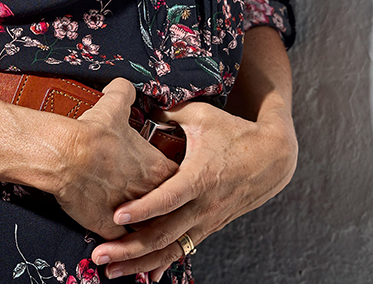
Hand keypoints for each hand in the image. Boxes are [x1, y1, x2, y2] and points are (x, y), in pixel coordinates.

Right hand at [52, 79, 178, 240]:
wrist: (66, 156)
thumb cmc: (93, 133)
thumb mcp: (114, 104)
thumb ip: (126, 92)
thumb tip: (126, 85)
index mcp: (157, 168)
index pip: (178, 178)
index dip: (173, 178)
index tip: (165, 176)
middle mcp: (150, 196)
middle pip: (166, 206)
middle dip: (160, 204)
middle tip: (152, 200)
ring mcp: (132, 215)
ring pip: (147, 228)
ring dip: (143, 226)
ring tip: (139, 226)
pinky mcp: (110, 229)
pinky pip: (121, 242)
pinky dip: (119, 242)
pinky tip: (118, 241)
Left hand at [90, 99, 297, 278]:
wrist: (273, 157)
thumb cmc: (235, 132)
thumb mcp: (200, 116)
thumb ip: (168, 113)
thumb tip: (141, 105)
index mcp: (199, 178)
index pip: (168, 199)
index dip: (142, 208)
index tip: (116, 214)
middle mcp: (203, 206)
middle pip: (163, 235)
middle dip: (129, 248)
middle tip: (99, 256)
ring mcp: (207, 221)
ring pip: (171, 250)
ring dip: (140, 262)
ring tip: (110, 271)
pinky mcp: (209, 227)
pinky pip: (183, 250)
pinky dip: (162, 264)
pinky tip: (144, 275)